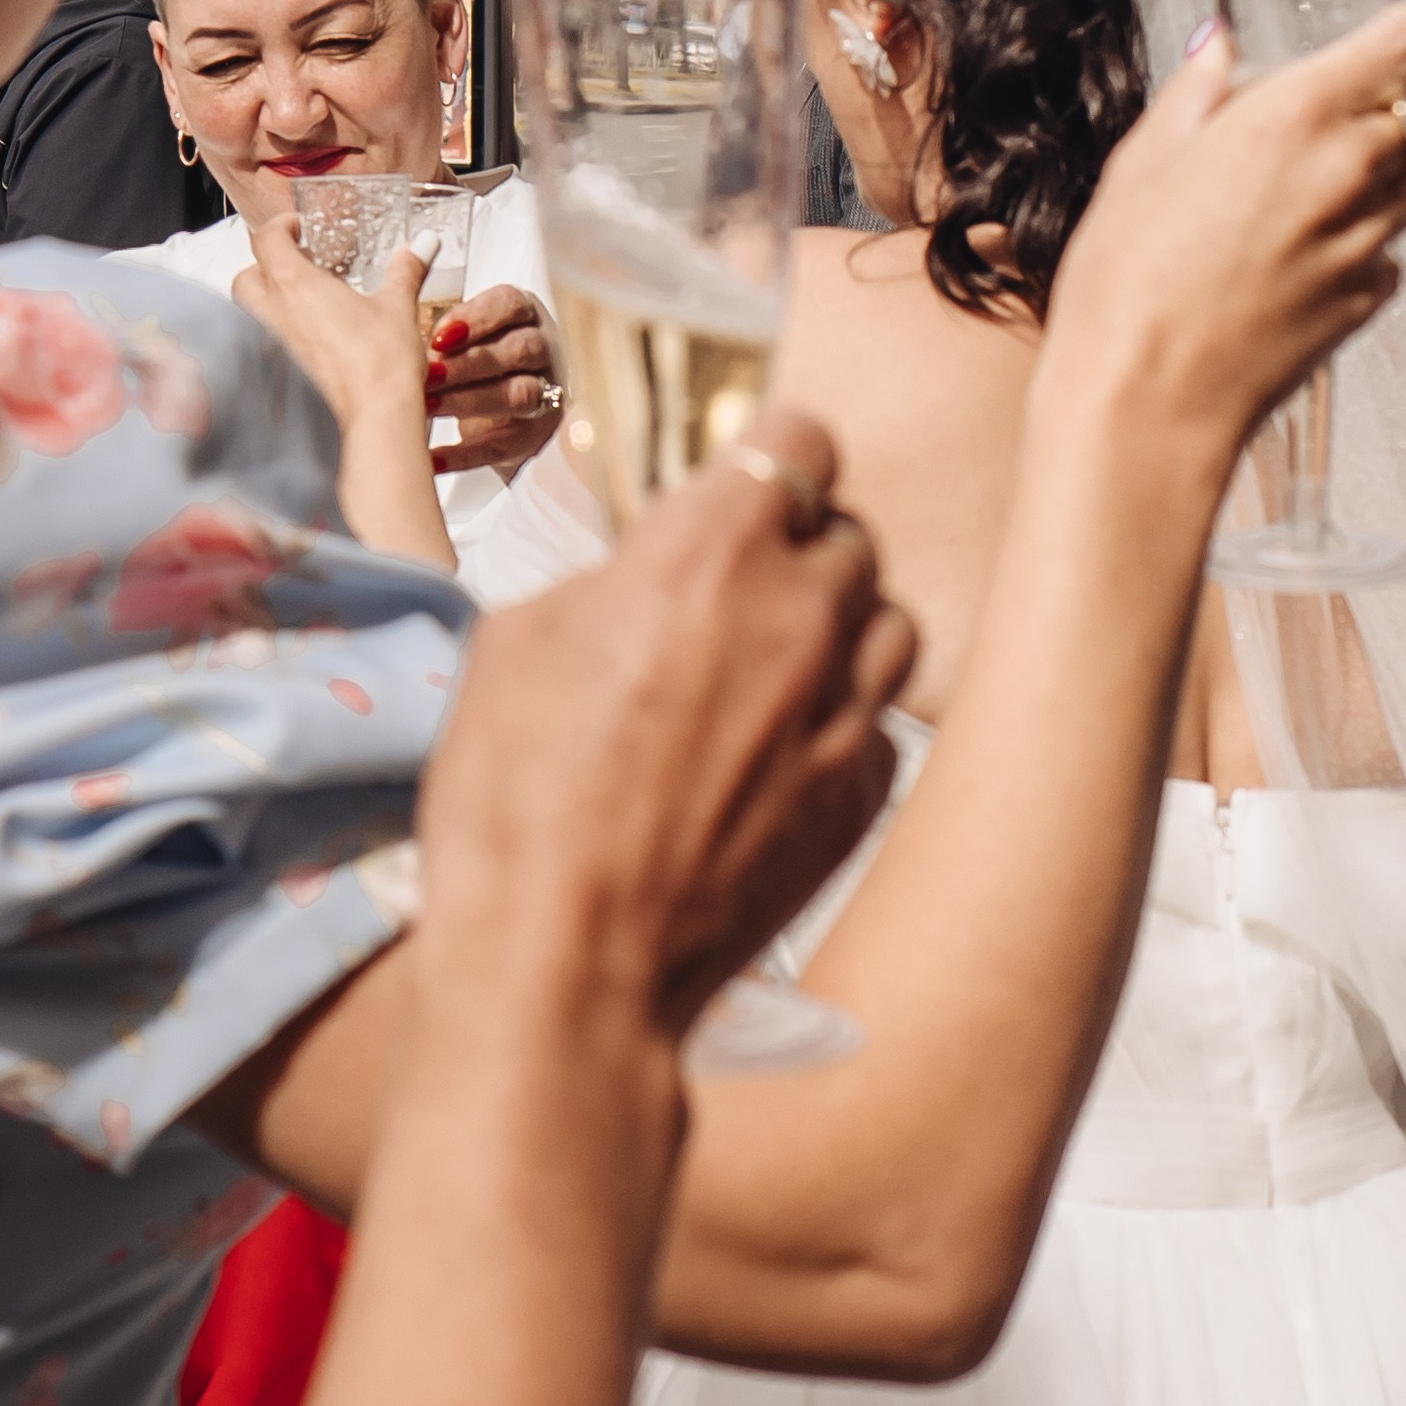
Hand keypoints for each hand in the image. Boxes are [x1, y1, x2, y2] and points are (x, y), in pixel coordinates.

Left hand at [234, 226, 451, 572]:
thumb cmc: (379, 367)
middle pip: (246, 276)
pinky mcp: (272, 379)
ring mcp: (266, 349)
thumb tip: (421, 246)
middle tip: (296, 268)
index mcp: (294, 285)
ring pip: (248, 315)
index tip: (296, 228)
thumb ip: (406, 270)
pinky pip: (262, 350)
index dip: (279, 227)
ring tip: (302, 309)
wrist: (372, 421)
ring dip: (267, 306)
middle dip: (265, 268)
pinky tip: (308, 350)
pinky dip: (276, 343)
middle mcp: (270, 315)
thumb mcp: (398, 307)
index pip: (266, 238)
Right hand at [417, 409, 915, 1037]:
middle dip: (799, 553)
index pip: (802, 441)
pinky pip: (877, 723)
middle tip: (736, 600)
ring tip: (769, 673)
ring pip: (889, 623)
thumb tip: (647, 572)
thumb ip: (613, 576)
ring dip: (839, 632)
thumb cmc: (516, 799)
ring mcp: (846, 707)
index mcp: (712, 549)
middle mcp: (802, 613)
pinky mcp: (862, 794)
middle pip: (850, 535)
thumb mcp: (520, 639)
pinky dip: (839, 725)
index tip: (744, 494)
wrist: (566, 964)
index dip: (771, 464)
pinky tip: (772, 760)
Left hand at [426, 280, 562, 482]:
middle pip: (520, 349)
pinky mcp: (533, 436)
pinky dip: (465, 453)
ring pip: (519, 395)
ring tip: (427, 407)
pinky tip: (433, 455)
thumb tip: (400, 326)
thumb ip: (442, 331)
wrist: (495, 412)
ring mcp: (546, 395)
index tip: (439, 335)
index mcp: (523, 315)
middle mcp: (543, 351)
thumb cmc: (473, 361)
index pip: (511, 304)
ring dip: (469, 401)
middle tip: (428, 373)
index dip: (476, 318)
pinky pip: (503, 445)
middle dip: (470, 362)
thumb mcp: (461, 336)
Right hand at [1040, 2, 1405, 475]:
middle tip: (1301, 124)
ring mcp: (1368, 242)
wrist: (1148, 404)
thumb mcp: (1140, 163)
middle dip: (1372, 105)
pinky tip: (1289, 253)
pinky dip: (1358, 238)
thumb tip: (1217, 48)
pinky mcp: (1369, 300)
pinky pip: (1388, 248)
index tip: (1370, 40)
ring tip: (1290, 192)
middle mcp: (1349, 174)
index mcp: (1297, 117)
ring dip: (1373, 171)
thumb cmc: (1129, 291)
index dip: (1394, 34)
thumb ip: (1197, 93)